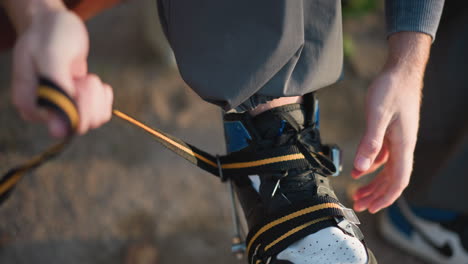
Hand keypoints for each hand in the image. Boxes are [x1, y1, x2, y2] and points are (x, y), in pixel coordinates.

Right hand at [6, 2, 112, 136]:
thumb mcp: (52, 55)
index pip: (64, 126)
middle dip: (89, 97)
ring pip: (95, 120)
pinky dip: (102, 95)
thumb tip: (59, 131)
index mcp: (30, 106)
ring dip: (95, 95)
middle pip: (83, 125)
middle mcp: (45, 114)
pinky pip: (102, 113)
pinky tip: (89, 80)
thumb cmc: (49, 36)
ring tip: (82, 76)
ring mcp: (63, 112)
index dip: (79, 106)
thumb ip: (57, 91)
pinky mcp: (79, 108)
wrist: (54, 26)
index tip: (76, 82)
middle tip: (79, 76)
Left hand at [351, 32, 431, 213]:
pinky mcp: (393, 133)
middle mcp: (404, 146)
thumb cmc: (391, 89)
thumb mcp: (377, 115)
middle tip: (359, 205)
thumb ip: (369, 142)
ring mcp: (399, 140)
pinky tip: (361, 169)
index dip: (385, 197)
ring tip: (358, 193)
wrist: (401, 71)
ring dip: (374, 183)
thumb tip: (361, 169)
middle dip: (376, 195)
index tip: (371, 208)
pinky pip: (384, 157)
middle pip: (393, 179)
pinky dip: (373, 166)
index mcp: (403, 145)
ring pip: (388, 169)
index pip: (398, 181)